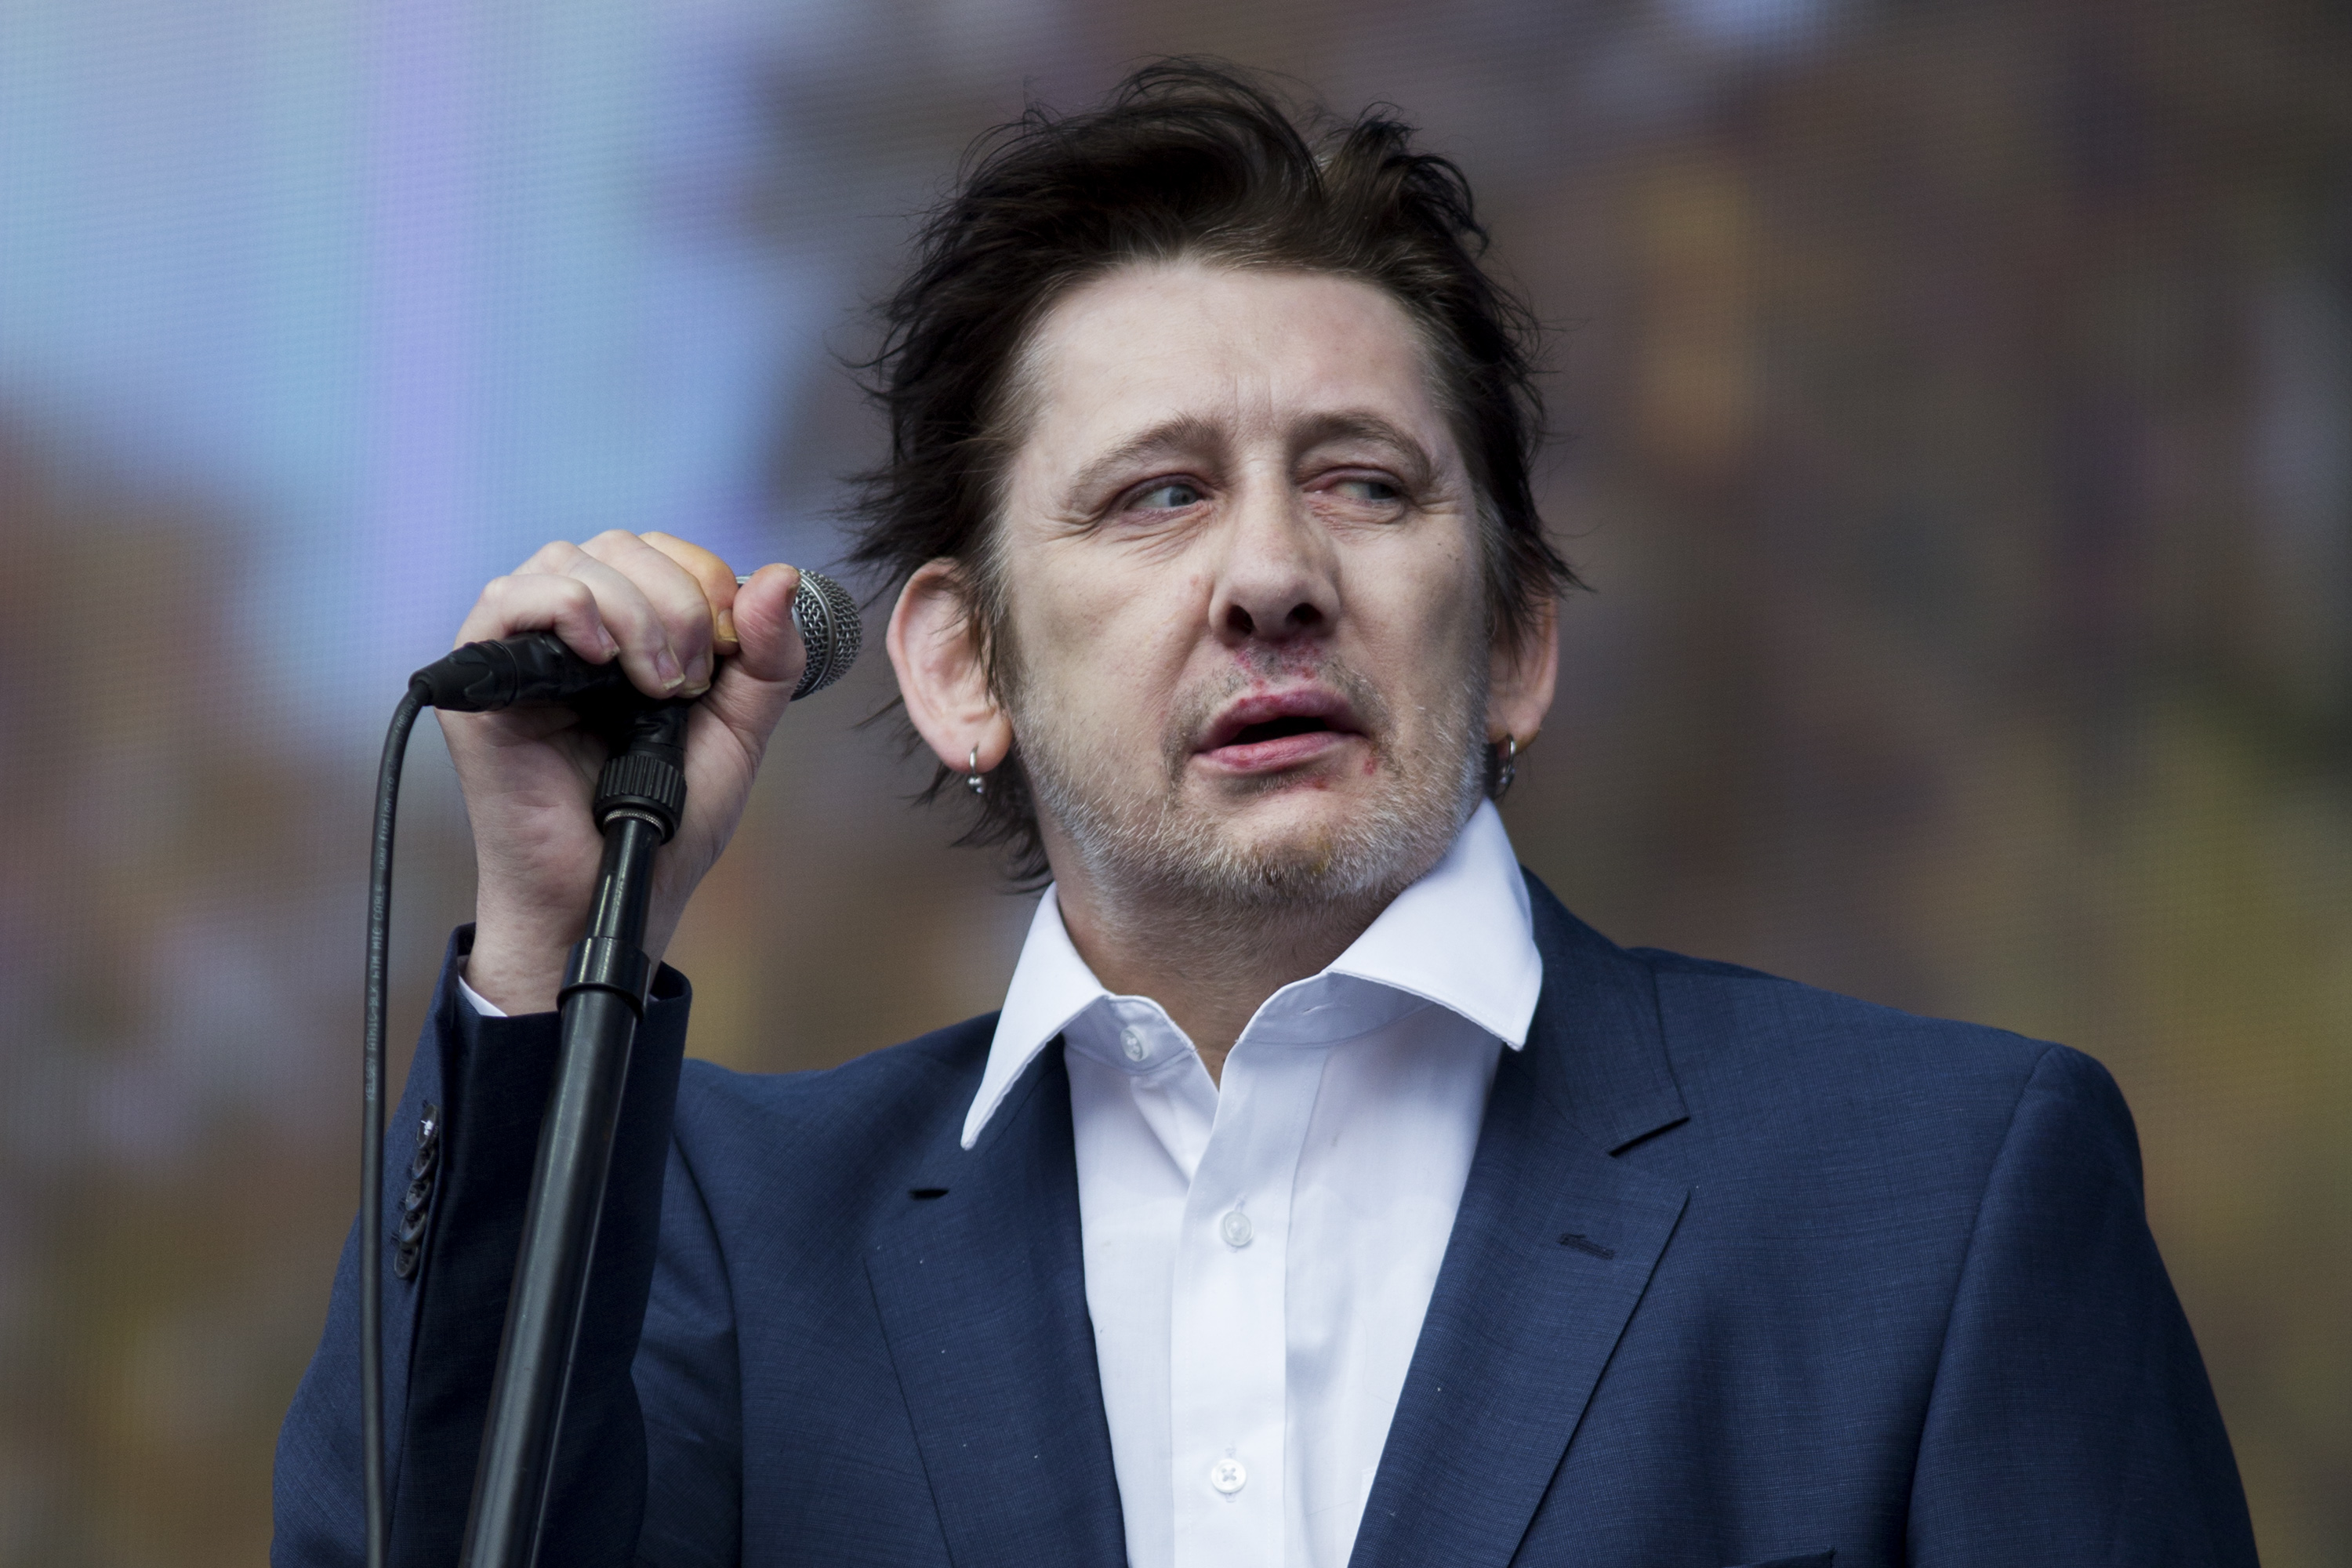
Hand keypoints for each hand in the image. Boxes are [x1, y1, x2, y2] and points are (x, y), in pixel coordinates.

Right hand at [438, 531, 807, 1013]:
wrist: (619, 892)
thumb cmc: (669, 819)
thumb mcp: (739, 730)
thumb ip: (769, 658)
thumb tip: (784, 575)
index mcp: (628, 628)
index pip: (660, 550)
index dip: (704, 579)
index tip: (727, 649)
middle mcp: (571, 628)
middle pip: (617, 546)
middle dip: (674, 600)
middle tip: (688, 681)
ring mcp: (521, 650)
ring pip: (568, 562)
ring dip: (631, 611)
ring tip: (652, 686)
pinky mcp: (478, 682)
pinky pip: (505, 599)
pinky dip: (563, 608)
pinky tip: (598, 654)